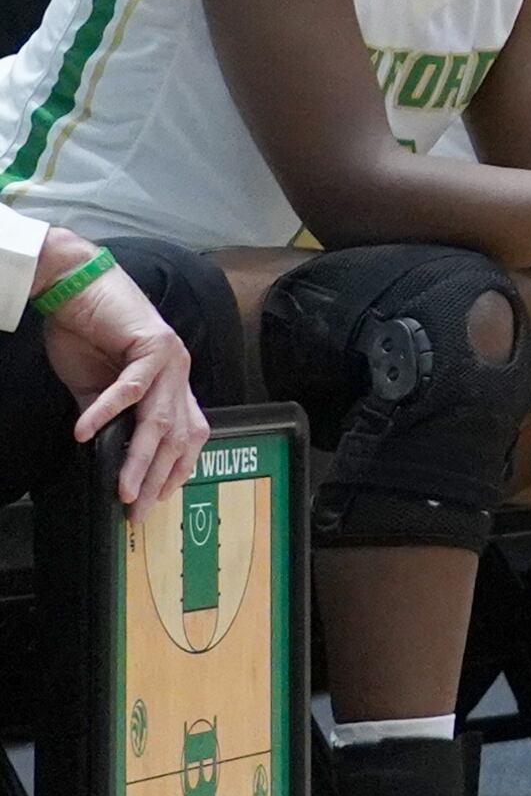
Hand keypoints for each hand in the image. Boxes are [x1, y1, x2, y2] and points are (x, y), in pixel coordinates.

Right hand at [38, 245, 206, 507]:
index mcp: (172, 385)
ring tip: (121, 487)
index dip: (176, 469)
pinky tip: (85, 432)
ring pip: (160, 419)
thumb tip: (104, 456)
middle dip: (158, 477)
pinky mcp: (152, 343)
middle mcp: (180, 373)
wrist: (76, 286)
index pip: (189, 436)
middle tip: (137, 508)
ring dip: (139, 457)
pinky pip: (132, 387)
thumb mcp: (95, 388)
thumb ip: (107, 420)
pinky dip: (107, 411)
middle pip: (179, 436)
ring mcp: (171, 359)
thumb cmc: (87, 334)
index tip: (156, 499)